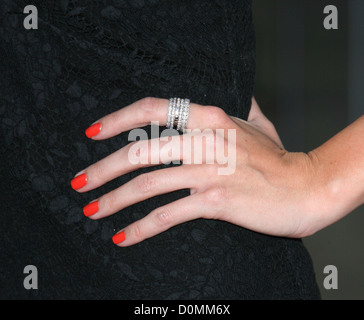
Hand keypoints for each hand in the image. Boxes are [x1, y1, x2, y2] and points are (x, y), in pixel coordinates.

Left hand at [71, 97, 316, 245]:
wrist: (306, 187)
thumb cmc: (280, 158)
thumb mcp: (259, 124)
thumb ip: (243, 108)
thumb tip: (240, 97)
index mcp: (211, 117)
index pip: (152, 109)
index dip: (118, 119)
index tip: (92, 132)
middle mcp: (205, 140)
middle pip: (140, 151)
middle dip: (103, 169)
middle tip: (79, 183)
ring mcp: (209, 171)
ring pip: (148, 184)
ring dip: (113, 200)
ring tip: (91, 211)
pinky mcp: (216, 201)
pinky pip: (168, 214)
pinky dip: (141, 227)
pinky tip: (123, 237)